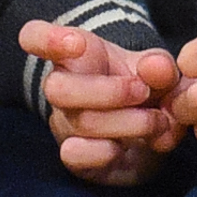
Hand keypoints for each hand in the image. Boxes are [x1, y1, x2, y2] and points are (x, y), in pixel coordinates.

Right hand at [24, 22, 186, 185]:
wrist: (152, 136)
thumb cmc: (146, 90)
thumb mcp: (158, 71)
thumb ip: (159, 66)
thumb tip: (155, 68)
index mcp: (77, 55)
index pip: (36, 37)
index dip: (44, 39)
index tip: (76, 43)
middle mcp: (63, 89)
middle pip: (56, 88)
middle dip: (108, 91)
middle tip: (143, 91)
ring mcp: (66, 124)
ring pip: (79, 122)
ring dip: (125, 122)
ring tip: (157, 121)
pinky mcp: (77, 158)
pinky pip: (75, 155)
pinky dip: (104, 151)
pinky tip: (124, 147)